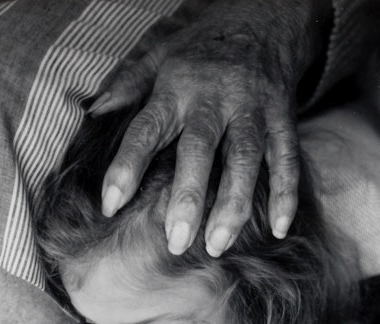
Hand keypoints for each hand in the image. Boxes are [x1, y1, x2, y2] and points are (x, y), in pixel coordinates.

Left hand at [90, 0, 316, 255]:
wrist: (265, 13)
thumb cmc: (201, 45)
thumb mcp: (159, 53)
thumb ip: (127, 85)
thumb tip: (92, 113)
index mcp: (176, 87)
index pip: (146, 130)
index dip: (127, 167)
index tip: (110, 205)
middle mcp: (215, 98)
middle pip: (199, 150)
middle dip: (188, 197)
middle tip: (175, 241)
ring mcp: (253, 108)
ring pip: (245, 160)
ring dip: (233, 205)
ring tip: (218, 244)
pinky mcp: (284, 117)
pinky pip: (287, 159)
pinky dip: (286, 195)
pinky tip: (280, 229)